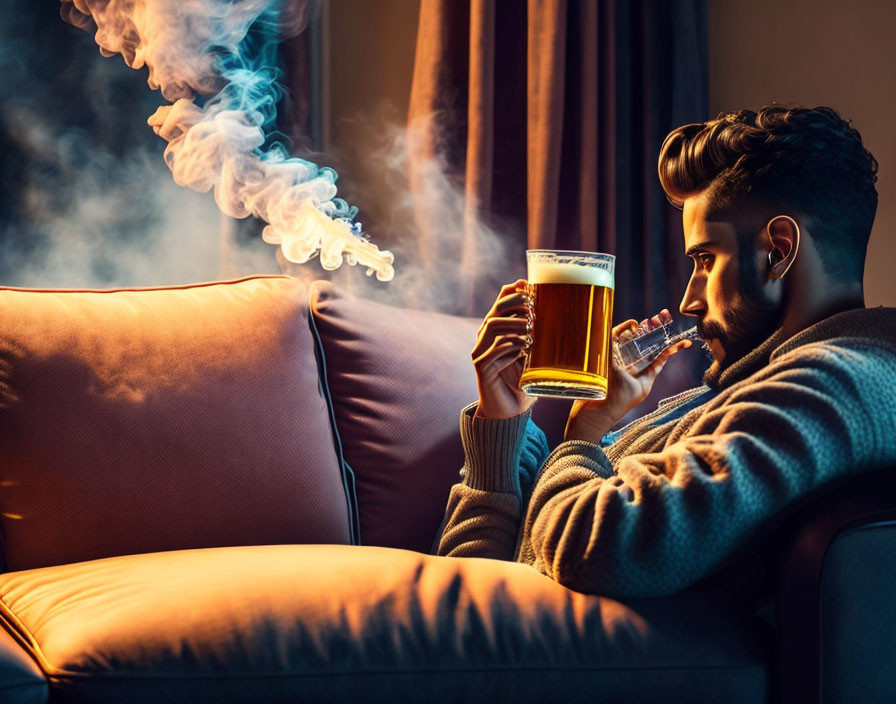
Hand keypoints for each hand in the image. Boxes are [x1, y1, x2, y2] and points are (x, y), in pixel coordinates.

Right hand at [472, 279, 535, 418]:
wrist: (509, 410)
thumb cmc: (524, 383)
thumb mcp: (535, 356)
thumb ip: (540, 338)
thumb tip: (562, 319)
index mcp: (498, 330)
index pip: (501, 302)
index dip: (512, 290)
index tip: (528, 284)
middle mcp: (486, 337)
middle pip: (496, 309)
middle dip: (514, 304)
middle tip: (533, 306)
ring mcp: (481, 351)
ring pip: (492, 325)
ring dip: (514, 323)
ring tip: (531, 327)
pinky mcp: (481, 366)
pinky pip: (493, 350)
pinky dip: (510, 345)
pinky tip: (525, 347)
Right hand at [564, 309, 690, 442]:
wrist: (602, 408)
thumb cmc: (623, 400)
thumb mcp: (644, 384)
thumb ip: (654, 367)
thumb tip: (668, 351)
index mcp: (639, 368)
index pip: (656, 354)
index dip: (669, 346)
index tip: (686, 342)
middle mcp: (628, 361)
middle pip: (642, 340)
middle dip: (653, 329)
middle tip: (661, 317)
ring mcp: (616, 357)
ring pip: (629, 336)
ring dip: (641, 326)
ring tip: (653, 318)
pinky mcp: (605, 355)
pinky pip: (613, 337)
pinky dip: (623, 328)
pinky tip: (634, 324)